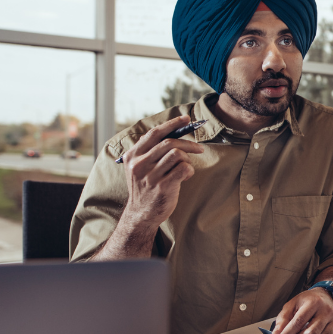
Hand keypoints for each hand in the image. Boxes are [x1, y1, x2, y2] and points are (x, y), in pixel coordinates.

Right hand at [118, 115, 204, 229]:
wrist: (141, 214)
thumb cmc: (145, 187)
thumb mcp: (138, 167)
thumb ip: (149, 151)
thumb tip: (172, 131)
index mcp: (132, 156)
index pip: (154, 133)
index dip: (171, 124)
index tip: (186, 119)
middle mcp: (139, 164)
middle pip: (169, 143)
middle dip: (188, 143)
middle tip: (199, 149)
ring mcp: (150, 176)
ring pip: (177, 154)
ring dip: (187, 159)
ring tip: (186, 167)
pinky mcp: (162, 187)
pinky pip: (184, 168)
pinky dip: (189, 170)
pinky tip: (185, 177)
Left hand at [271, 288, 332, 333]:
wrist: (327, 296)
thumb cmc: (308, 301)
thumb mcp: (292, 304)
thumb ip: (283, 318)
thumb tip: (277, 333)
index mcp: (313, 302)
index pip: (297, 322)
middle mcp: (326, 310)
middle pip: (310, 333)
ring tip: (305, 332)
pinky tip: (317, 331)